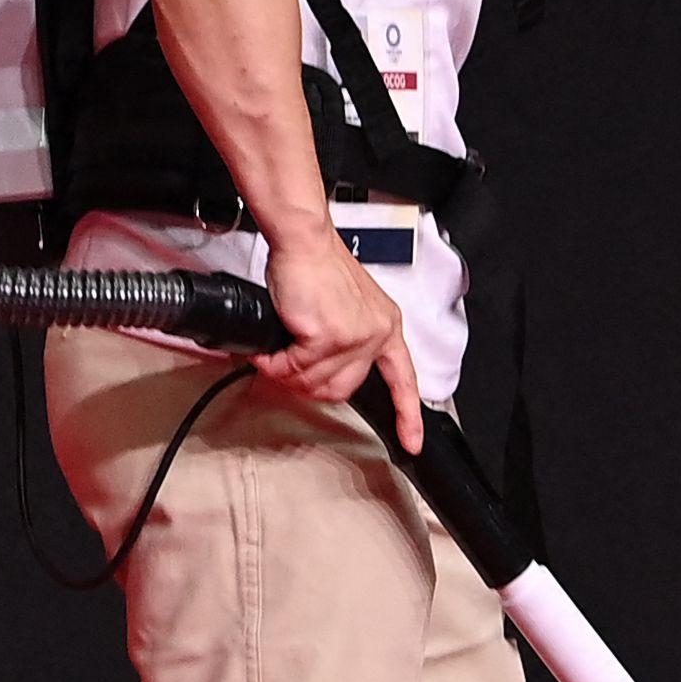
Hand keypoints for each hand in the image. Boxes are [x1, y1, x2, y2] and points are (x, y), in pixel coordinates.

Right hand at [258, 225, 418, 450]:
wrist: (303, 241)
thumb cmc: (316, 266)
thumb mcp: (345, 306)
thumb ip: (343, 341)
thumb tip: (317, 374)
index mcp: (385, 326)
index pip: (404, 379)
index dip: (408, 414)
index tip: (411, 440)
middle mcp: (376, 333)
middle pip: (343, 390)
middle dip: (308, 385)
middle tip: (287, 370)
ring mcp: (355, 337)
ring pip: (316, 384)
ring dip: (288, 376)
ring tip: (275, 357)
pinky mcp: (328, 336)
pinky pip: (295, 370)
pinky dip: (275, 366)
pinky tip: (269, 353)